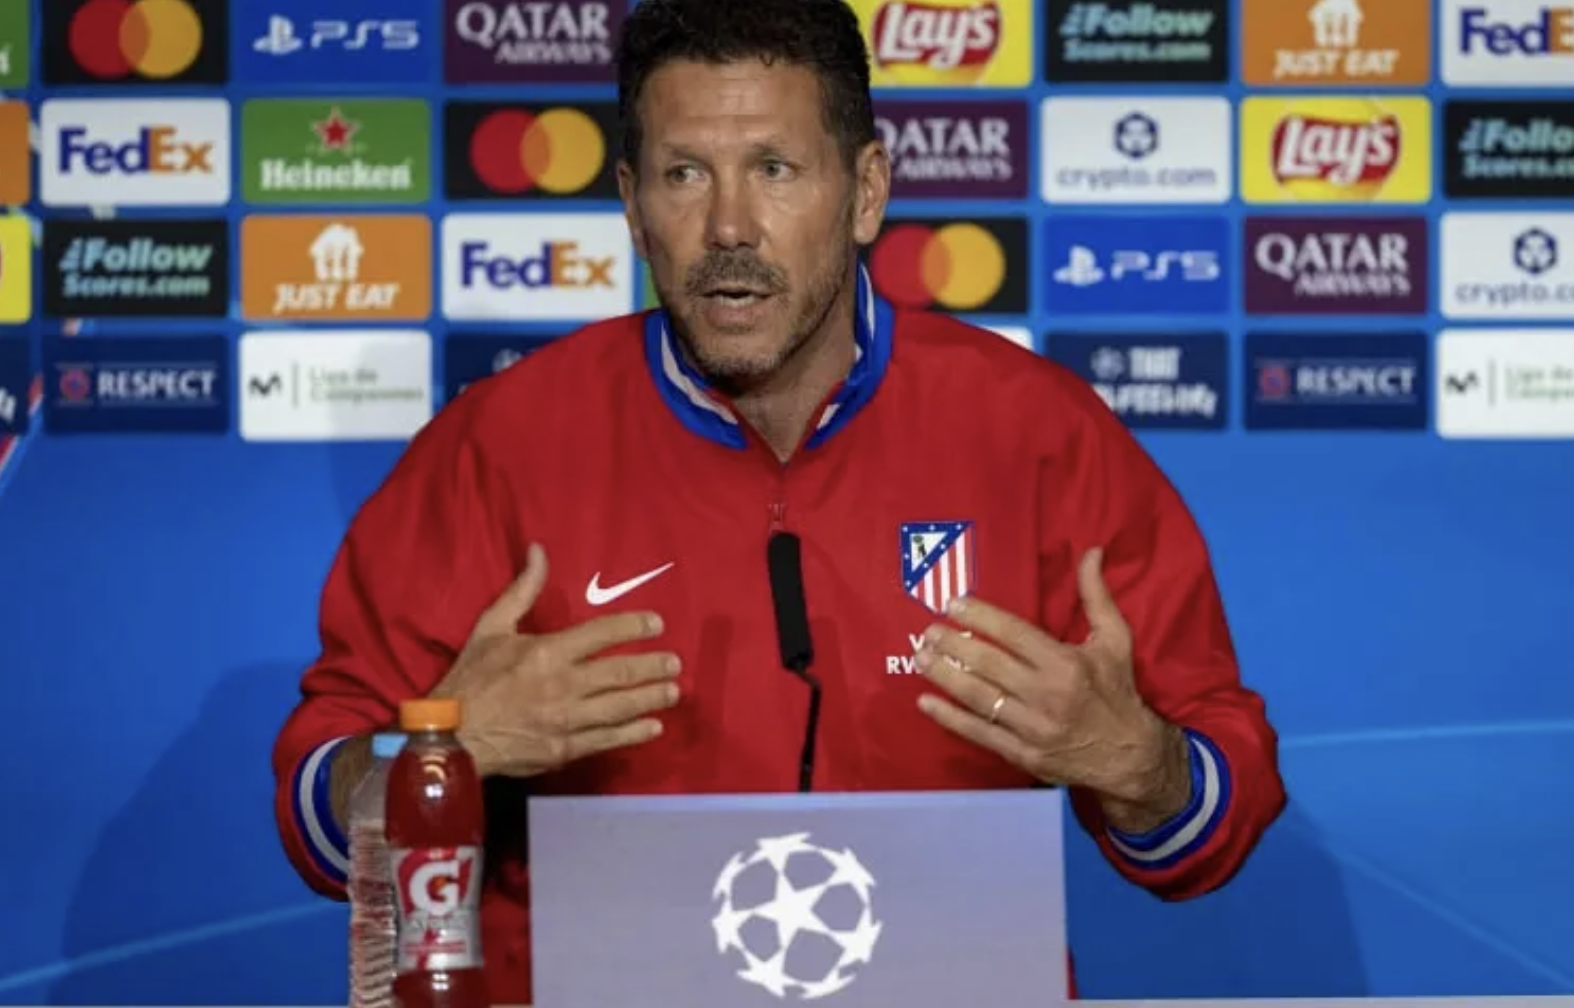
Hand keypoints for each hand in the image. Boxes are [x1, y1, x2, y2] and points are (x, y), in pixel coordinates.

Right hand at [430, 542, 680, 777]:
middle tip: (674, 663)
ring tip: (673, 692)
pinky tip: (652, 726)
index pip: (602, 634)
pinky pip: (607, 740)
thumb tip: (539, 550)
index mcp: (546, 652)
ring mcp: (565, 721)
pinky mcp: (564, 750)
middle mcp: (562, 686)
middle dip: (653, 667)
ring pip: (620, 708)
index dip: (634, 626)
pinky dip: (634, 733)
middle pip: (620, 673)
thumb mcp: (491, 627)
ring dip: (651, 699)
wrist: (450, 736)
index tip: (657, 624)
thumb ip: (522, 590)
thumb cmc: (471, 679)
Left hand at [914, 548, 1189, 825]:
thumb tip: (1091, 551)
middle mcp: (1047, 694)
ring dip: (945, 676)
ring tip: (921, 658)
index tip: (954, 604)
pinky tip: (927, 702)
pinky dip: (950, 718)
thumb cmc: (1117, 691)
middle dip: (954, 645)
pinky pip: (979, 733)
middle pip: (990, 664)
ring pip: (979, 697)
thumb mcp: (1115, 640)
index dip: (981, 617)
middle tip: (929, 631)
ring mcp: (1033, 727)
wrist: (1130, 756)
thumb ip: (1096, 596)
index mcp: (1067, 664)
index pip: (1014, 634)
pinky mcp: (1023, 754)